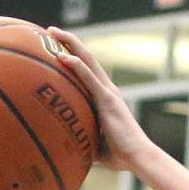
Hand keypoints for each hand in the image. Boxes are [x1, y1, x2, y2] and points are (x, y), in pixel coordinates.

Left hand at [48, 27, 149, 171]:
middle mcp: (107, 90)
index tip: (57, 48)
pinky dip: (75, 65)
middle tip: (51, 31)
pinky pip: (88, 77)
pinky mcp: (107, 99)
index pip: (87, 72)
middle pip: (86, 59)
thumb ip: (83, 143)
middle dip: (69, 42)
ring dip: (70, 44)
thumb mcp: (95, 147)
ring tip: (53, 32)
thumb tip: (67, 153)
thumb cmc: (119, 156)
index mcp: (105, 98)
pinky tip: (61, 56)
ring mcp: (108, 92)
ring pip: (87, 61)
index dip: (74, 57)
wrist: (137, 157)